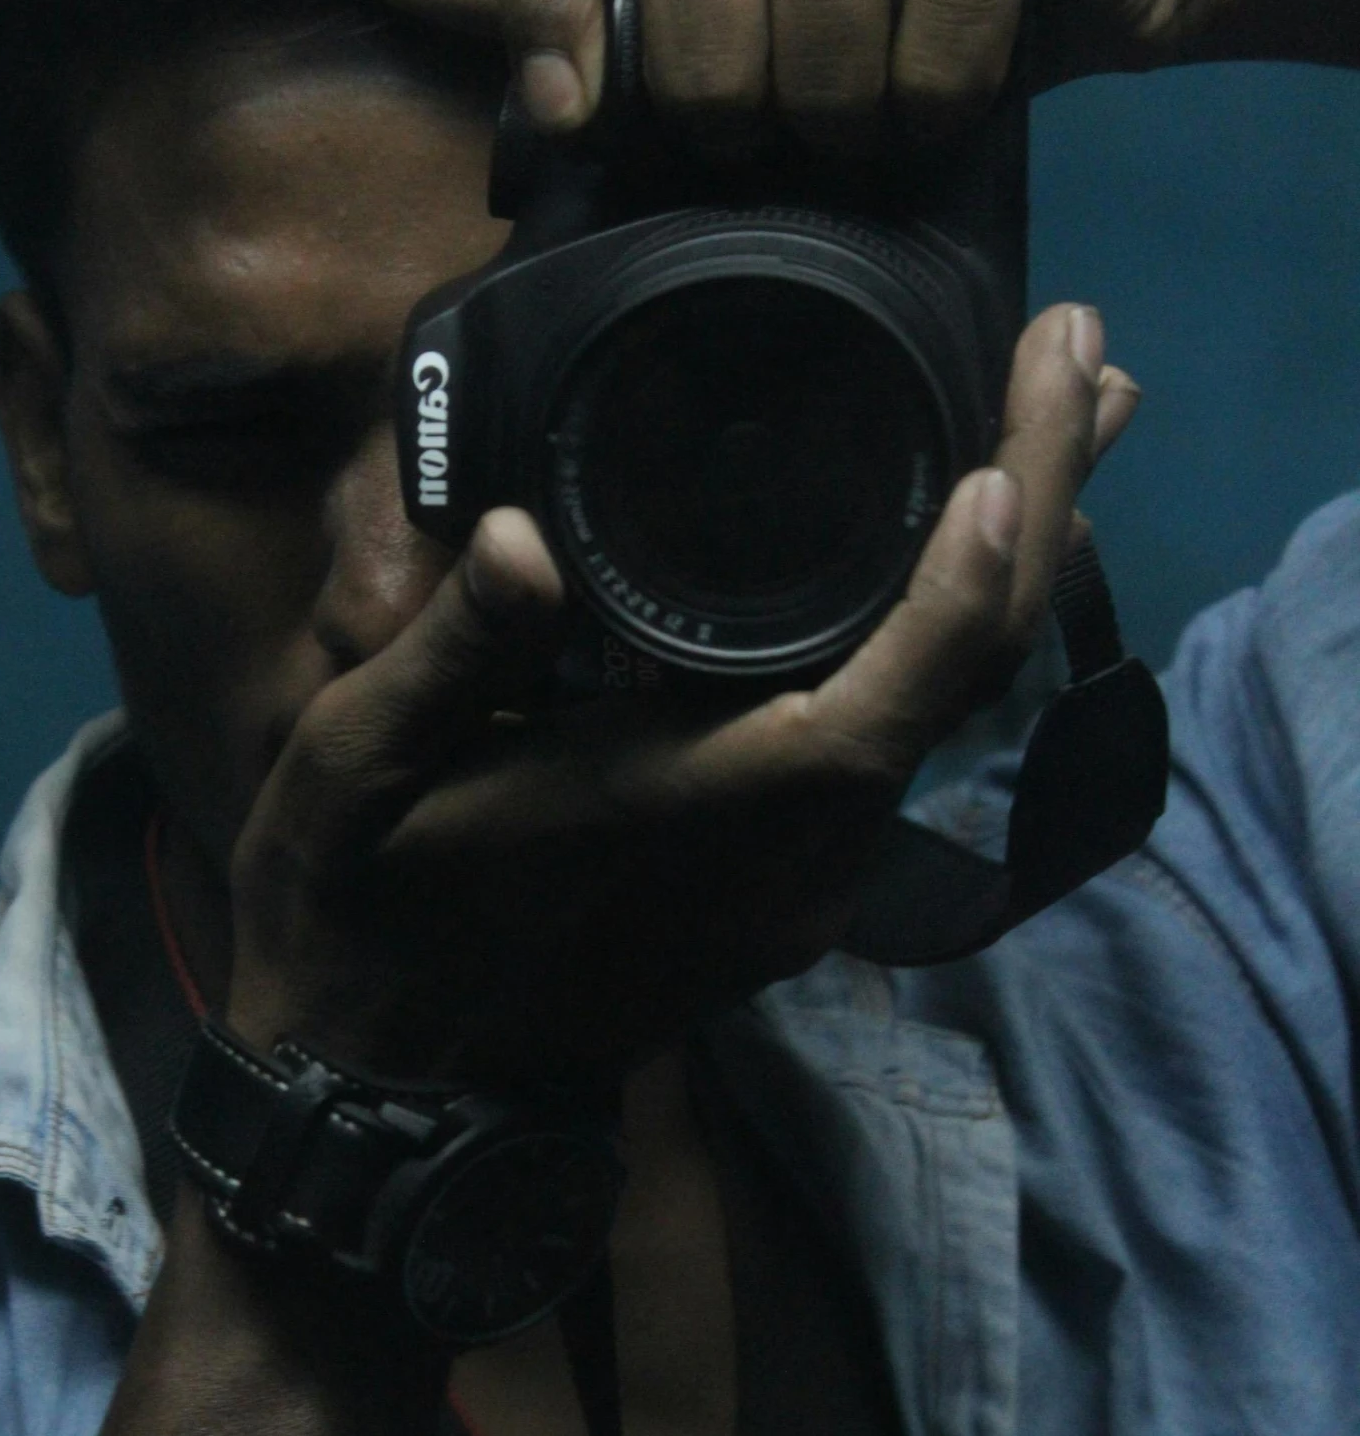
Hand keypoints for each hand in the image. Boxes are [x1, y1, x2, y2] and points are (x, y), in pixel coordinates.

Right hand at [225, 304, 1138, 1085]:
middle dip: (1039, 513)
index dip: (952, 594)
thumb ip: (444, 658)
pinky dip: (951, 635)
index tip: (1005, 448)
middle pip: (959, 693)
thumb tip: (517, 542)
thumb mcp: (352, 771)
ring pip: (950, 719)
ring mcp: (796, 887)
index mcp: (680, 820)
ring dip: (1010, 570)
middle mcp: (777, 863)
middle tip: (1084, 356)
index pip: (867, 713)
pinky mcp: (790, 892)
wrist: (388, 1079)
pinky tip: (959, 554)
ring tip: (1052, 422)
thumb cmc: (359, 911)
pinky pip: (908, 748)